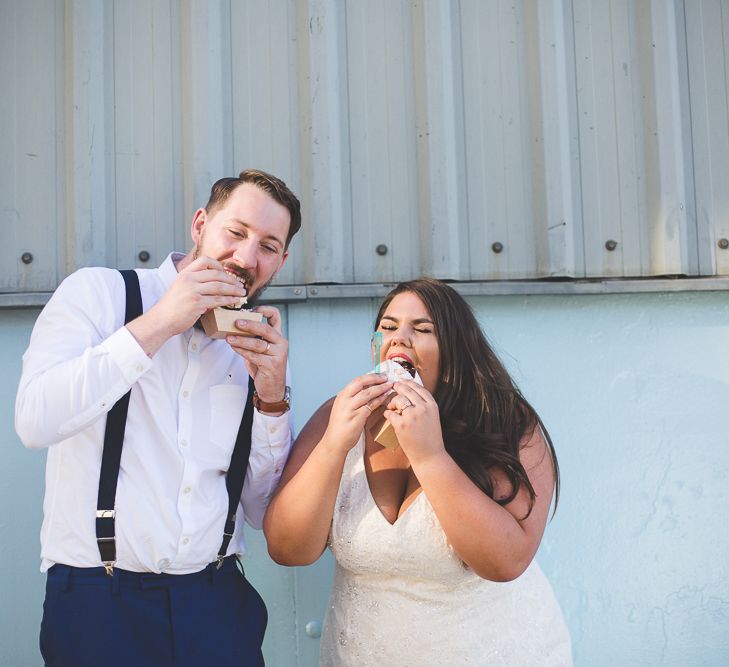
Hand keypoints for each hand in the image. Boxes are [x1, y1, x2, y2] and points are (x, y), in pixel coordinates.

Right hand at [126, 256, 245, 356]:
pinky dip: (229, 300)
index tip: (226, 273)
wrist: (161, 320)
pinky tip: (235, 301)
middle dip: (231, 280)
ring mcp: (193, 291)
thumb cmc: (172, 307)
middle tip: (240, 285)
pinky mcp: (197, 303)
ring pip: (220, 287)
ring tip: (242, 293)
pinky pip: (218, 299)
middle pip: (216, 274)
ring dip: (234, 290)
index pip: (205, 261)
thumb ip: (194, 283)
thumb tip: (214, 285)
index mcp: (185, 273)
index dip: (219, 266)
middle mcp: (188, 279)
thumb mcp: (180, 287)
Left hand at [226, 305, 287, 404]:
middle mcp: (281, 343)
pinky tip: (234, 348)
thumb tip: (235, 327)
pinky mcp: (272, 365)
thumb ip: (253, 338)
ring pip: (258, 343)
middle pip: (266, 328)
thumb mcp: (260, 350)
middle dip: (250, 324)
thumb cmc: (264, 367)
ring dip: (241, 340)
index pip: (276, 316)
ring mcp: (278, 354)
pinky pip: (254, 356)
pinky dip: (242, 351)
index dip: (265, 309)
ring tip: (229, 337)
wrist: (272, 388)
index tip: (252, 309)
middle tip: (236, 322)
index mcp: (278, 336)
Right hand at [322, 374, 392, 454]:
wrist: (335, 441)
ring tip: (389, 387)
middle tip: (387, 378)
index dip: (371, 376)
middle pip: (361, 383)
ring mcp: (349, 409)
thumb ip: (354, 398)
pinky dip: (379, 400)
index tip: (381, 375)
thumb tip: (370, 388)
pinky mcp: (356, 418)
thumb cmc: (342, 424)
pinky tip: (385, 398)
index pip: (357, 380)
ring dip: (380, 389)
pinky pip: (370, 406)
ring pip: (367, 394)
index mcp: (342, 395)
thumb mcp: (344, 407)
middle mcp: (344, 400)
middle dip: (376, 379)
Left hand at [384, 380, 444, 463]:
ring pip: (398, 399)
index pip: (419, 388)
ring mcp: (412, 416)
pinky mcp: (402, 425)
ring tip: (391, 407)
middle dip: (397, 387)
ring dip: (392, 401)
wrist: (430, 456)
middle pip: (407, 390)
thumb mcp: (432, 417)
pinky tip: (388, 415)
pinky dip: (387, 413)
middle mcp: (423, 408)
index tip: (402, 382)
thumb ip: (424, 405)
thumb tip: (409, 394)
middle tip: (392, 388)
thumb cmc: (430, 438)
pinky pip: (390, 413)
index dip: (409, 383)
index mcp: (432, 405)